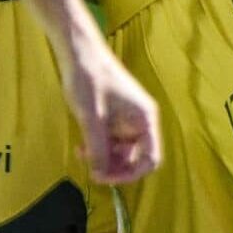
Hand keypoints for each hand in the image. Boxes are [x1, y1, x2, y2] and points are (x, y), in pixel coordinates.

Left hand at [60, 47, 160, 184]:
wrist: (82, 55)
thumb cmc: (91, 81)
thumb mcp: (91, 119)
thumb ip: (98, 148)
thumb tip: (99, 174)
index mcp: (145, 120)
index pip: (151, 158)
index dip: (130, 174)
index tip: (104, 177)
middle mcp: (142, 122)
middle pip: (136, 157)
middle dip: (114, 167)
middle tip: (89, 170)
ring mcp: (129, 119)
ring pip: (122, 151)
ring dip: (104, 158)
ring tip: (82, 154)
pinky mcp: (117, 117)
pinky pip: (113, 141)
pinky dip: (100, 147)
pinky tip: (83, 145)